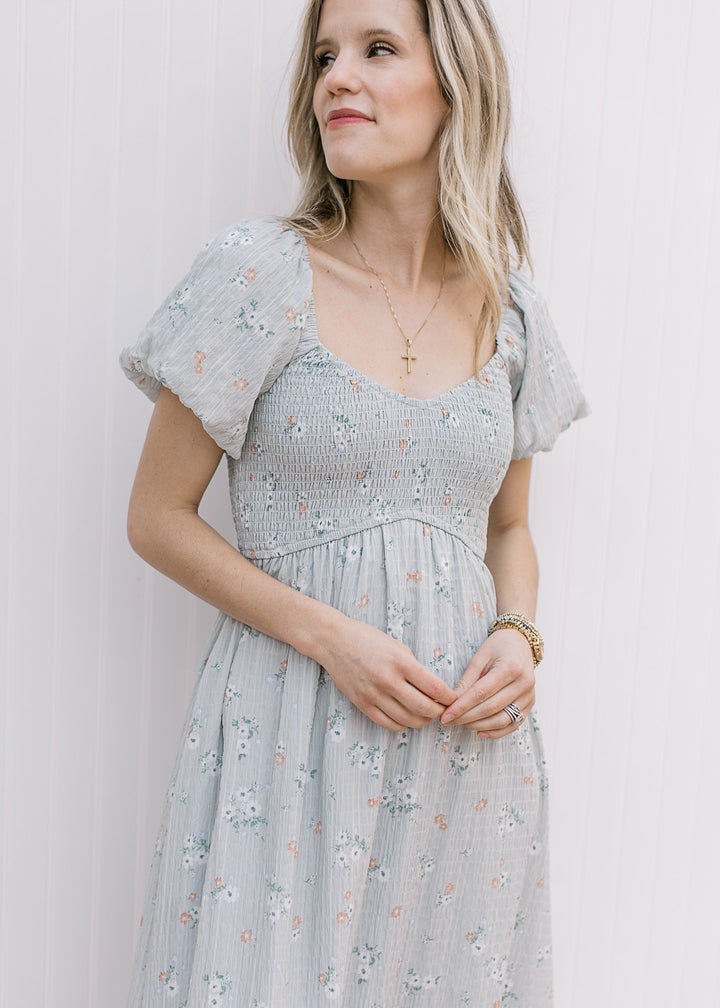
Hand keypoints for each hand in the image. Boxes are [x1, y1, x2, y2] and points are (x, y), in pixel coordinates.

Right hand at [317, 617, 457, 732]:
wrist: (334, 641)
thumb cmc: (367, 639)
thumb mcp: (397, 646)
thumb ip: (414, 667)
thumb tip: (432, 688)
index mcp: (401, 662)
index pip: (435, 688)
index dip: (449, 698)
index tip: (453, 698)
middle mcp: (388, 681)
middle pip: (424, 708)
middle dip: (439, 712)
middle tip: (443, 709)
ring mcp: (374, 695)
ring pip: (408, 720)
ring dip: (423, 720)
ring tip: (427, 714)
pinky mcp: (363, 704)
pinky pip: (389, 724)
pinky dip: (403, 724)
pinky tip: (407, 717)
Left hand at [439, 629, 535, 736]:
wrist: (520, 643)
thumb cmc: (497, 647)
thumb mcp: (479, 658)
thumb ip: (467, 681)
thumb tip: (451, 702)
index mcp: (510, 668)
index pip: (480, 693)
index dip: (461, 707)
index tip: (445, 716)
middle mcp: (523, 683)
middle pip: (491, 708)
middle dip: (467, 717)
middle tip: (449, 721)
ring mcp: (529, 695)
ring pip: (502, 719)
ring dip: (479, 725)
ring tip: (462, 724)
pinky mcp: (530, 704)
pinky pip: (513, 724)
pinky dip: (496, 732)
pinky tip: (480, 731)